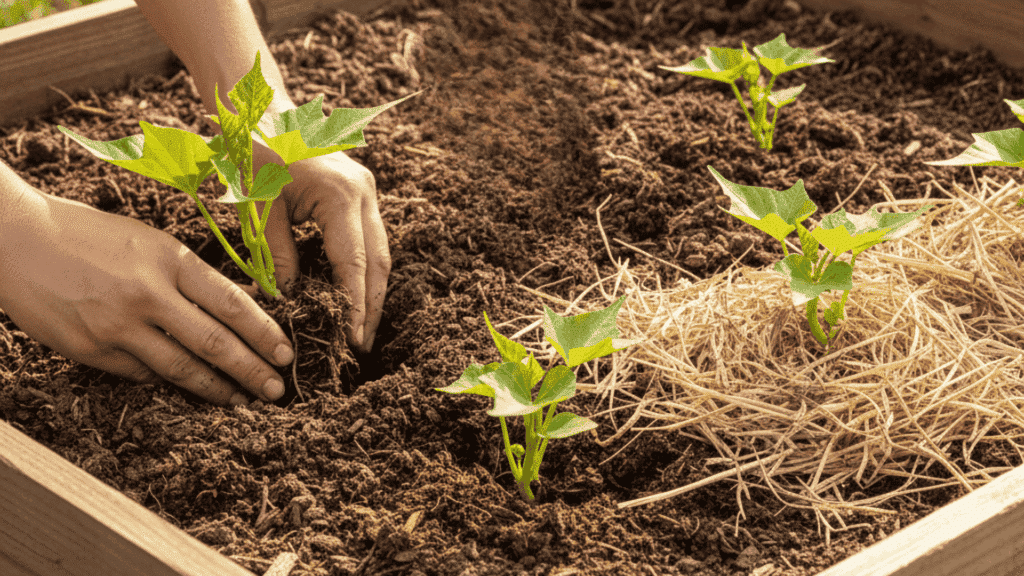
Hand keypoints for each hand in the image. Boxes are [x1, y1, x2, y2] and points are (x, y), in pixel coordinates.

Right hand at [0, 190, 293, 404]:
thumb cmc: (88, 235)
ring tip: (241, 400)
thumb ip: (188, 275)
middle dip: (251, 370)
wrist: (14, 240)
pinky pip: (142, 373)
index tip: (286, 353)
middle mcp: (148, 294)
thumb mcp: (148, 242)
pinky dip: (166, 380)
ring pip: (181, 368)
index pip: (231, 303)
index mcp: (169, 258)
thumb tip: (236, 307)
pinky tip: (186, 388)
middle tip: (276, 391)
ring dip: (215, 389)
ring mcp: (117, 326)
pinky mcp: (91, 349)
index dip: (264, 333)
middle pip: (214, 343)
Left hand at [248, 150, 389, 352]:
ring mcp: (367, 193)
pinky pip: (369, 241)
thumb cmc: (254, 153)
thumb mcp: (258, 207)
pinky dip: (364, 272)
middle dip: (371, 307)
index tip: (351, 338)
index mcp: (339, 194)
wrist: (263, 112)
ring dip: (372, 292)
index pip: (354, 263)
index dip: (354, 305)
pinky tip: (354, 297)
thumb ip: (277, 255)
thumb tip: (289, 300)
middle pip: (379, 262)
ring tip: (360, 330)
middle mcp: (363, 193)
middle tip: (361, 345)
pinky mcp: (362, 195)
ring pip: (379, 253)